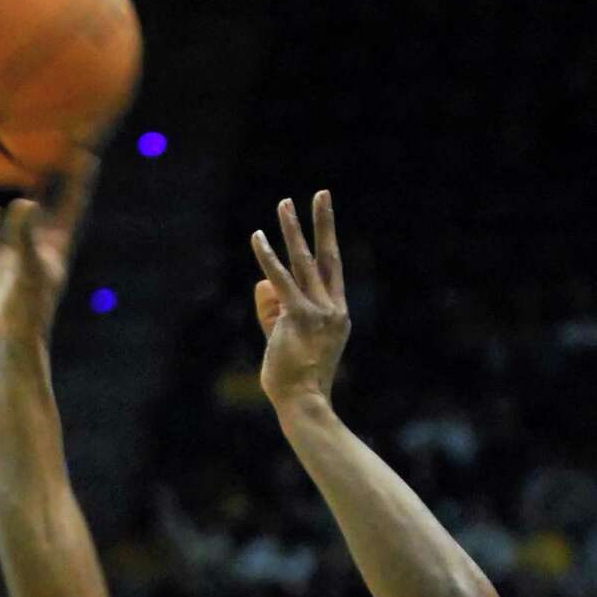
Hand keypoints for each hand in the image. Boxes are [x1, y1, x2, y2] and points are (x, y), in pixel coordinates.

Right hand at [0, 152, 98, 350]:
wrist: (9, 339)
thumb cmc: (26, 308)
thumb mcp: (27, 268)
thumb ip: (23, 233)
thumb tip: (23, 202)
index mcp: (57, 241)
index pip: (72, 200)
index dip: (79, 174)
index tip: (85, 146)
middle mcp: (41, 241)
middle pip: (49, 199)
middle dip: (51, 173)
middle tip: (51, 141)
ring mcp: (20, 250)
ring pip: (21, 212)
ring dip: (19, 191)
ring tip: (16, 164)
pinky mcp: (0, 261)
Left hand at [251, 190, 350, 409]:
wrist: (305, 403)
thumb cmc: (296, 381)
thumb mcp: (284, 340)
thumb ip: (273, 310)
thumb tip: (261, 281)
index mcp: (338, 315)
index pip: (332, 272)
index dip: (328, 242)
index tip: (326, 218)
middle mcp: (333, 309)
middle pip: (327, 256)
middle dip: (323, 222)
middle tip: (322, 193)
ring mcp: (319, 312)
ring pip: (304, 262)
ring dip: (292, 231)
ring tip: (285, 203)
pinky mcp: (298, 317)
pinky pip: (280, 281)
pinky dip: (267, 258)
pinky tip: (258, 237)